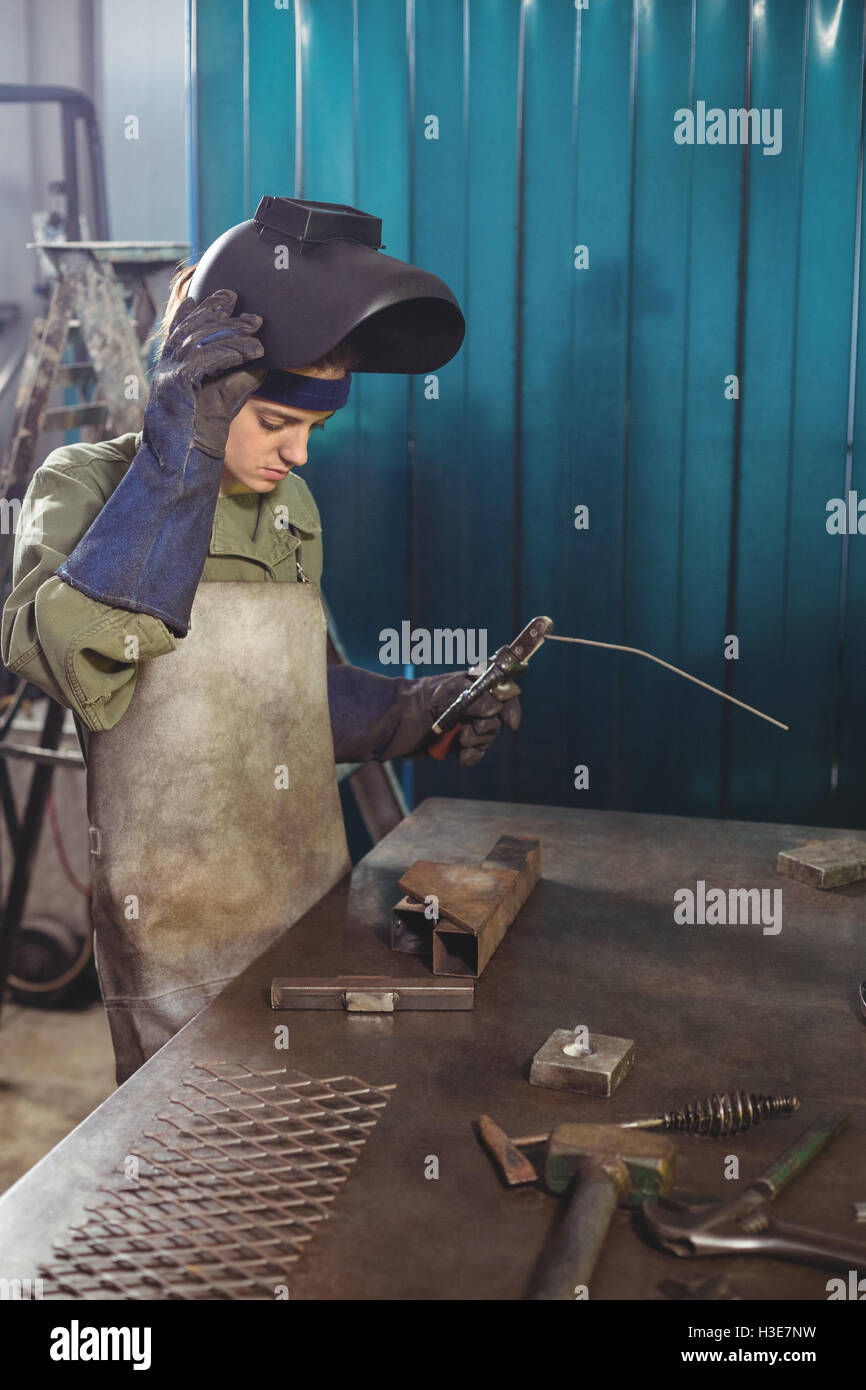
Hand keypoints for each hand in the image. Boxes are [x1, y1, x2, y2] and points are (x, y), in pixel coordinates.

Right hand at [148, 290, 264, 460]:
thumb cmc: (201, 437)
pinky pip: (203, 359)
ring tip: (255, 327)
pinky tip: (249, 351)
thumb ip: (238, 377)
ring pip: (198, 338)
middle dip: (217, 311)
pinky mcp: (175, 387)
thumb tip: (261, 361)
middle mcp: (165, 368)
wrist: (181, 466)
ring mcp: (167, 376)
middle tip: (243, 304)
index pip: (184, 330)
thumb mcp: (224, 399)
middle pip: (191, 327)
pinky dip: (228, 351)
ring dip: (229, 330)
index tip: (224, 296)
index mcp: (172, 369)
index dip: (201, 308)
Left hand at [425, 667, 522, 765]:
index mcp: (474, 686)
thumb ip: (477, 698)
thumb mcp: (451, 692)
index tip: (511, 723)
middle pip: (497, 720)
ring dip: (477, 742)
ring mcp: (465, 725)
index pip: (503, 694)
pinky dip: (472, 756)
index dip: (511, 707)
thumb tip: (497, 711)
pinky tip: (462, 756)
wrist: (393, 722)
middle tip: (469, 729)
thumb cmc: (420, 698)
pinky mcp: (456, 744)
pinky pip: (475, 753)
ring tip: (459, 740)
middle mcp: (473, 705)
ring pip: (487, 738)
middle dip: (486, 728)